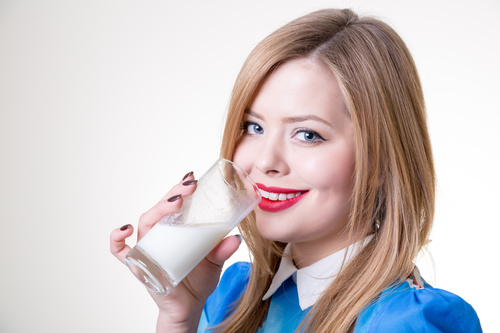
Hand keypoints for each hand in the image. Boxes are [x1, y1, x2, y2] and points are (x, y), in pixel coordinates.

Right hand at [110, 172, 241, 331]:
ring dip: (157, 209)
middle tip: (190, 187)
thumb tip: (236, 238)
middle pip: (160, 208)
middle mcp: (159, 235)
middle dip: (174, 194)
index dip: (180, 188)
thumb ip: (222, 250)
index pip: (174, 203)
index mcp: (175, 229)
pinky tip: (126, 229)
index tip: (192, 178)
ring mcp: (147, 249)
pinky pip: (120, 251)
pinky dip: (117, 239)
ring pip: (145, 223)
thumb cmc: (199, 280)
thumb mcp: (215, 262)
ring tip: (175, 203)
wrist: (189, 307)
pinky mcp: (138, 265)